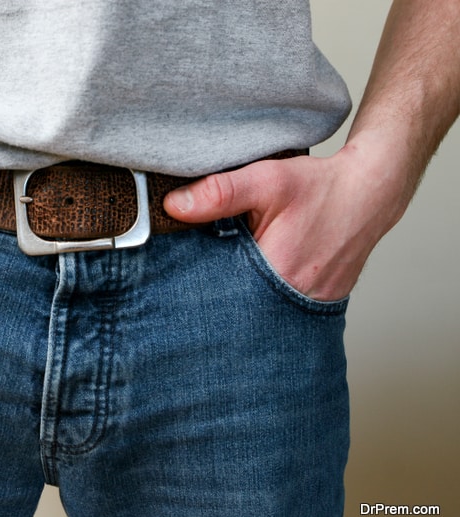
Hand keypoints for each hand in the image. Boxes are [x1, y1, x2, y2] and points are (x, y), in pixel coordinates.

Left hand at [163, 145, 409, 300]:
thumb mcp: (267, 180)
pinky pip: (278, 306)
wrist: (371, 190)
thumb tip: (172, 207)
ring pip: (258, 309)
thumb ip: (219, 193)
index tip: (179, 277)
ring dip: (239, 297)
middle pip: (238, 307)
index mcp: (278, 275)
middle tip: (193, 283)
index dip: (197, 287)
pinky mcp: (317, 303)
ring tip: (225, 277)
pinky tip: (251, 277)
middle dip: (215, 296)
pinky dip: (261, 294)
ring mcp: (310, 306)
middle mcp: (295, 300)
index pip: (221, 296)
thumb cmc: (321, 186)